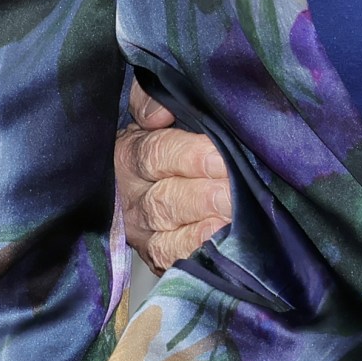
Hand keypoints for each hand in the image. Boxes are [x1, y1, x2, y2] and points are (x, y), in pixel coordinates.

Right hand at [115, 81, 230, 269]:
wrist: (130, 182)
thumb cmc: (160, 138)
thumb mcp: (149, 112)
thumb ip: (149, 100)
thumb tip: (159, 111)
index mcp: (129, 154)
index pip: (156, 154)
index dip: (187, 156)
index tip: (219, 157)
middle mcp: (131, 197)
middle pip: (165, 199)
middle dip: (201, 196)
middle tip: (231, 193)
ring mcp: (142, 231)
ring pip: (168, 234)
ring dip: (202, 228)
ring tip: (232, 218)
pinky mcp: (156, 256)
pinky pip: (174, 260)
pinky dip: (197, 253)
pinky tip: (221, 246)